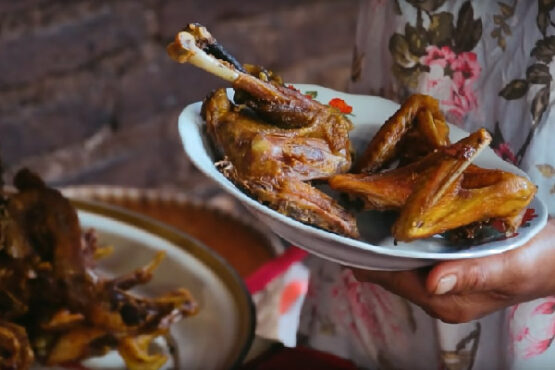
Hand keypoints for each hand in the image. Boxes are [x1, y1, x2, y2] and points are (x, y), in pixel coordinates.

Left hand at [353, 219, 554, 322]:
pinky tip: (397, 210)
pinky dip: (403, 233)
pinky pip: (414, 250)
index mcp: (444, 300)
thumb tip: (432, 282)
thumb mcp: (508, 266)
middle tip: (354, 206)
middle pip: (388, 269)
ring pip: (398, 258)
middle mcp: (436, 293)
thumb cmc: (539, 261)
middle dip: (371, 243)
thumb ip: (470, 274)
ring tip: (369, 203)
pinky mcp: (447, 264)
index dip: (365, 257)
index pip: (389, 279)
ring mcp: (440, 279)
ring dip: (385, 235)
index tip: (348, 229)